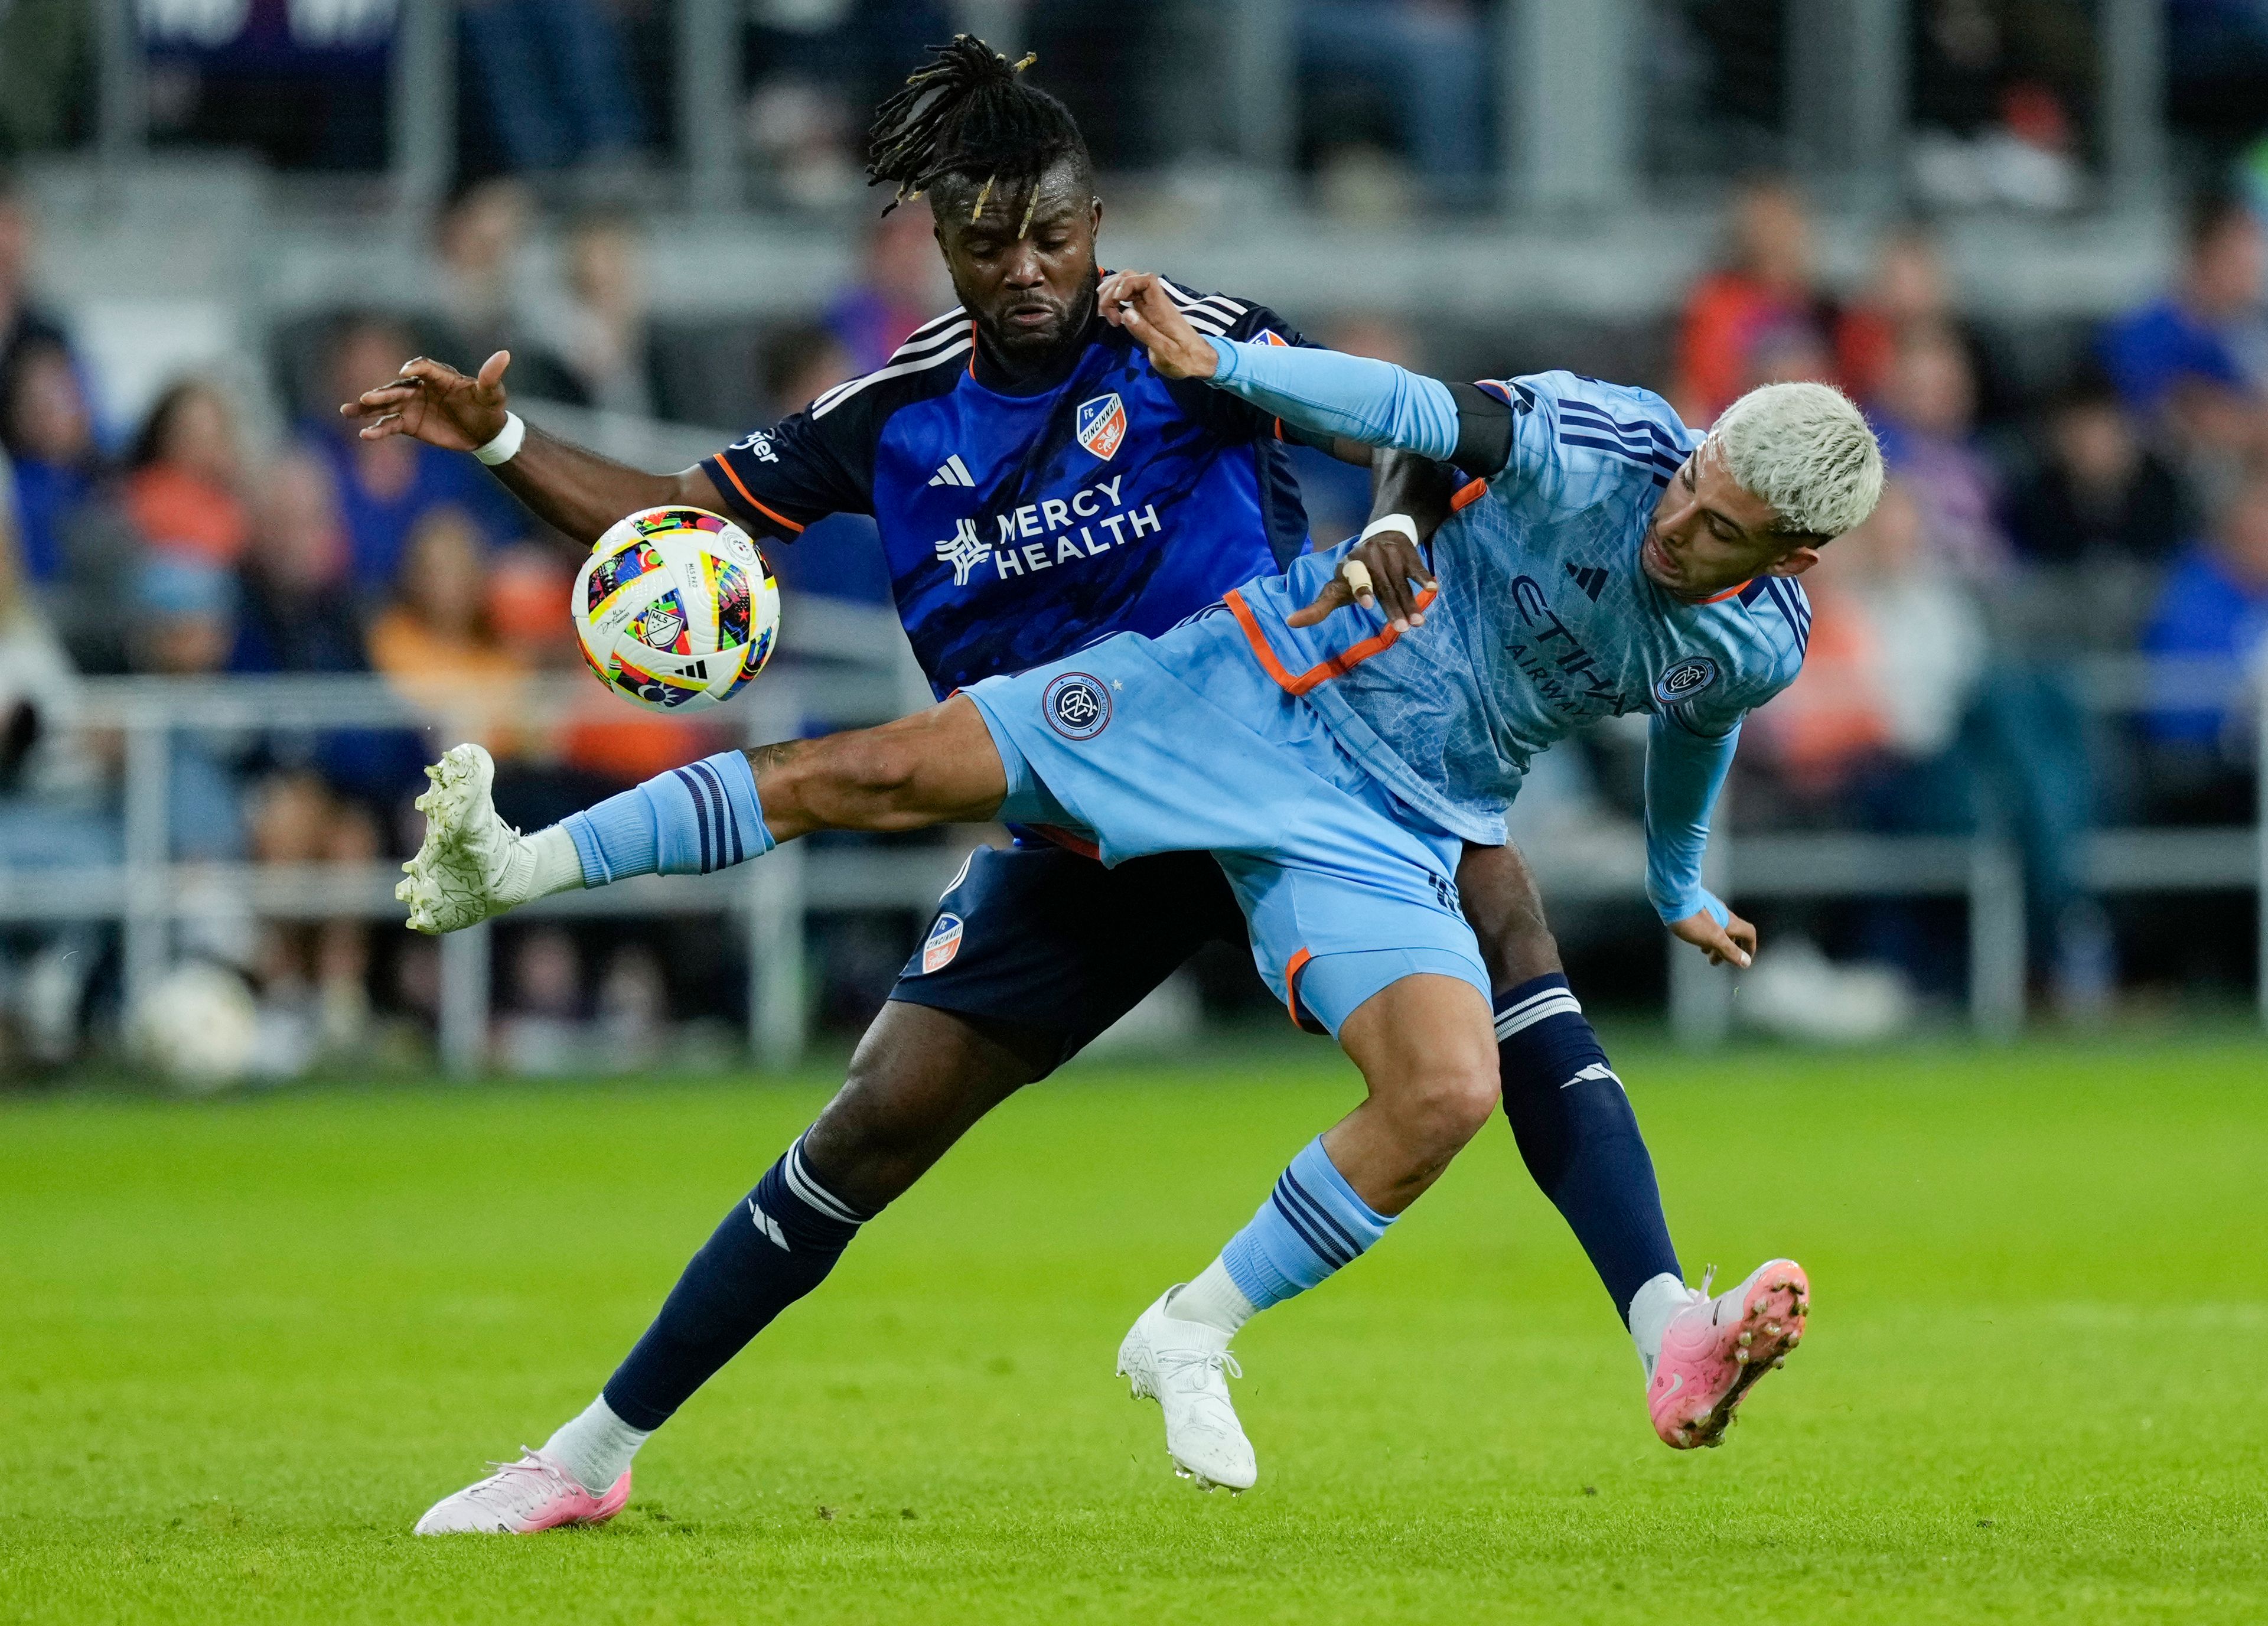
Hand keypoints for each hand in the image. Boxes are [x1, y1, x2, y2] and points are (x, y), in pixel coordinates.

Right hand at [339, 350, 511, 452]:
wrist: (485, 432)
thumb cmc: (488, 407)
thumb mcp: (493, 393)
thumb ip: (491, 376)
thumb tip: (505, 354)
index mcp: (439, 376)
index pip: (423, 368)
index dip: (414, 369)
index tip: (406, 373)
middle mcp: (420, 388)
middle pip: (397, 388)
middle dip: (381, 393)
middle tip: (366, 398)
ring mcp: (412, 405)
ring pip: (386, 405)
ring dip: (367, 409)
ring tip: (347, 412)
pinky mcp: (409, 424)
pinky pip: (390, 425)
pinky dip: (378, 430)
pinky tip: (365, 435)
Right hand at [1096, 271, 1217, 379]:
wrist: (1198, 362)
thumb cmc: (1184, 359)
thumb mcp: (1164, 352)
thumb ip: (1145, 332)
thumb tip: (1125, 313)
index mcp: (1162, 308)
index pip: (1146, 280)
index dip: (1128, 283)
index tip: (1117, 301)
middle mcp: (1155, 302)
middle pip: (1131, 278)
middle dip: (1113, 290)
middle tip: (1107, 315)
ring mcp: (1150, 306)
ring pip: (1127, 286)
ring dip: (1111, 294)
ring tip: (1107, 316)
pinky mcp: (1146, 313)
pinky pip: (1128, 297)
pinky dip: (1116, 301)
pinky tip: (1112, 315)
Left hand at [1286, 527, 1436, 630]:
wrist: (1381, 536)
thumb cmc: (1356, 574)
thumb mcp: (1336, 588)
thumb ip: (1318, 607)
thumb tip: (1289, 622)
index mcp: (1348, 568)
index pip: (1355, 580)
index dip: (1361, 590)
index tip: (1367, 605)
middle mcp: (1368, 558)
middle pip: (1382, 586)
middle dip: (1393, 608)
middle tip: (1403, 629)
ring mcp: (1389, 554)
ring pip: (1400, 582)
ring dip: (1411, 603)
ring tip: (1418, 623)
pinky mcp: (1407, 553)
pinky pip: (1416, 568)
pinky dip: (1424, 578)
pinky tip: (1432, 589)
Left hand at [1669, 907, 1756, 968]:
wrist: (1671, 894)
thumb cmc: (1693, 918)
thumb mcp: (1713, 938)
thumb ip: (1729, 950)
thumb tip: (1746, 962)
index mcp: (1730, 922)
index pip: (1749, 933)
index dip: (1750, 947)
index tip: (1745, 959)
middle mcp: (1723, 914)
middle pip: (1732, 933)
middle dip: (1726, 950)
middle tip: (1714, 961)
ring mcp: (1709, 909)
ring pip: (1718, 929)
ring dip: (1714, 943)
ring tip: (1703, 951)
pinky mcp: (1696, 907)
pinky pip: (1706, 923)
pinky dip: (1705, 934)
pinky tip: (1694, 936)